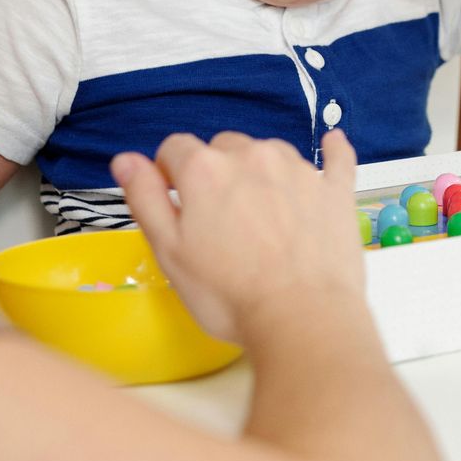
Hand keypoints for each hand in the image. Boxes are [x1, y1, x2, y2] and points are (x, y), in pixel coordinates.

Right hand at [113, 129, 365, 345]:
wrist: (302, 317)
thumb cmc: (229, 294)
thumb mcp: (169, 251)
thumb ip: (144, 198)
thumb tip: (125, 159)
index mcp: (205, 170)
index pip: (174, 148)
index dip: (169, 173)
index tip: (175, 200)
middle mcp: (252, 156)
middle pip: (223, 148)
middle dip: (215, 174)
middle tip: (218, 220)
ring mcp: (298, 169)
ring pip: (269, 152)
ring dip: (259, 172)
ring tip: (260, 218)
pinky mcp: (334, 189)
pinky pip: (335, 157)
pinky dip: (332, 151)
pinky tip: (332, 143)